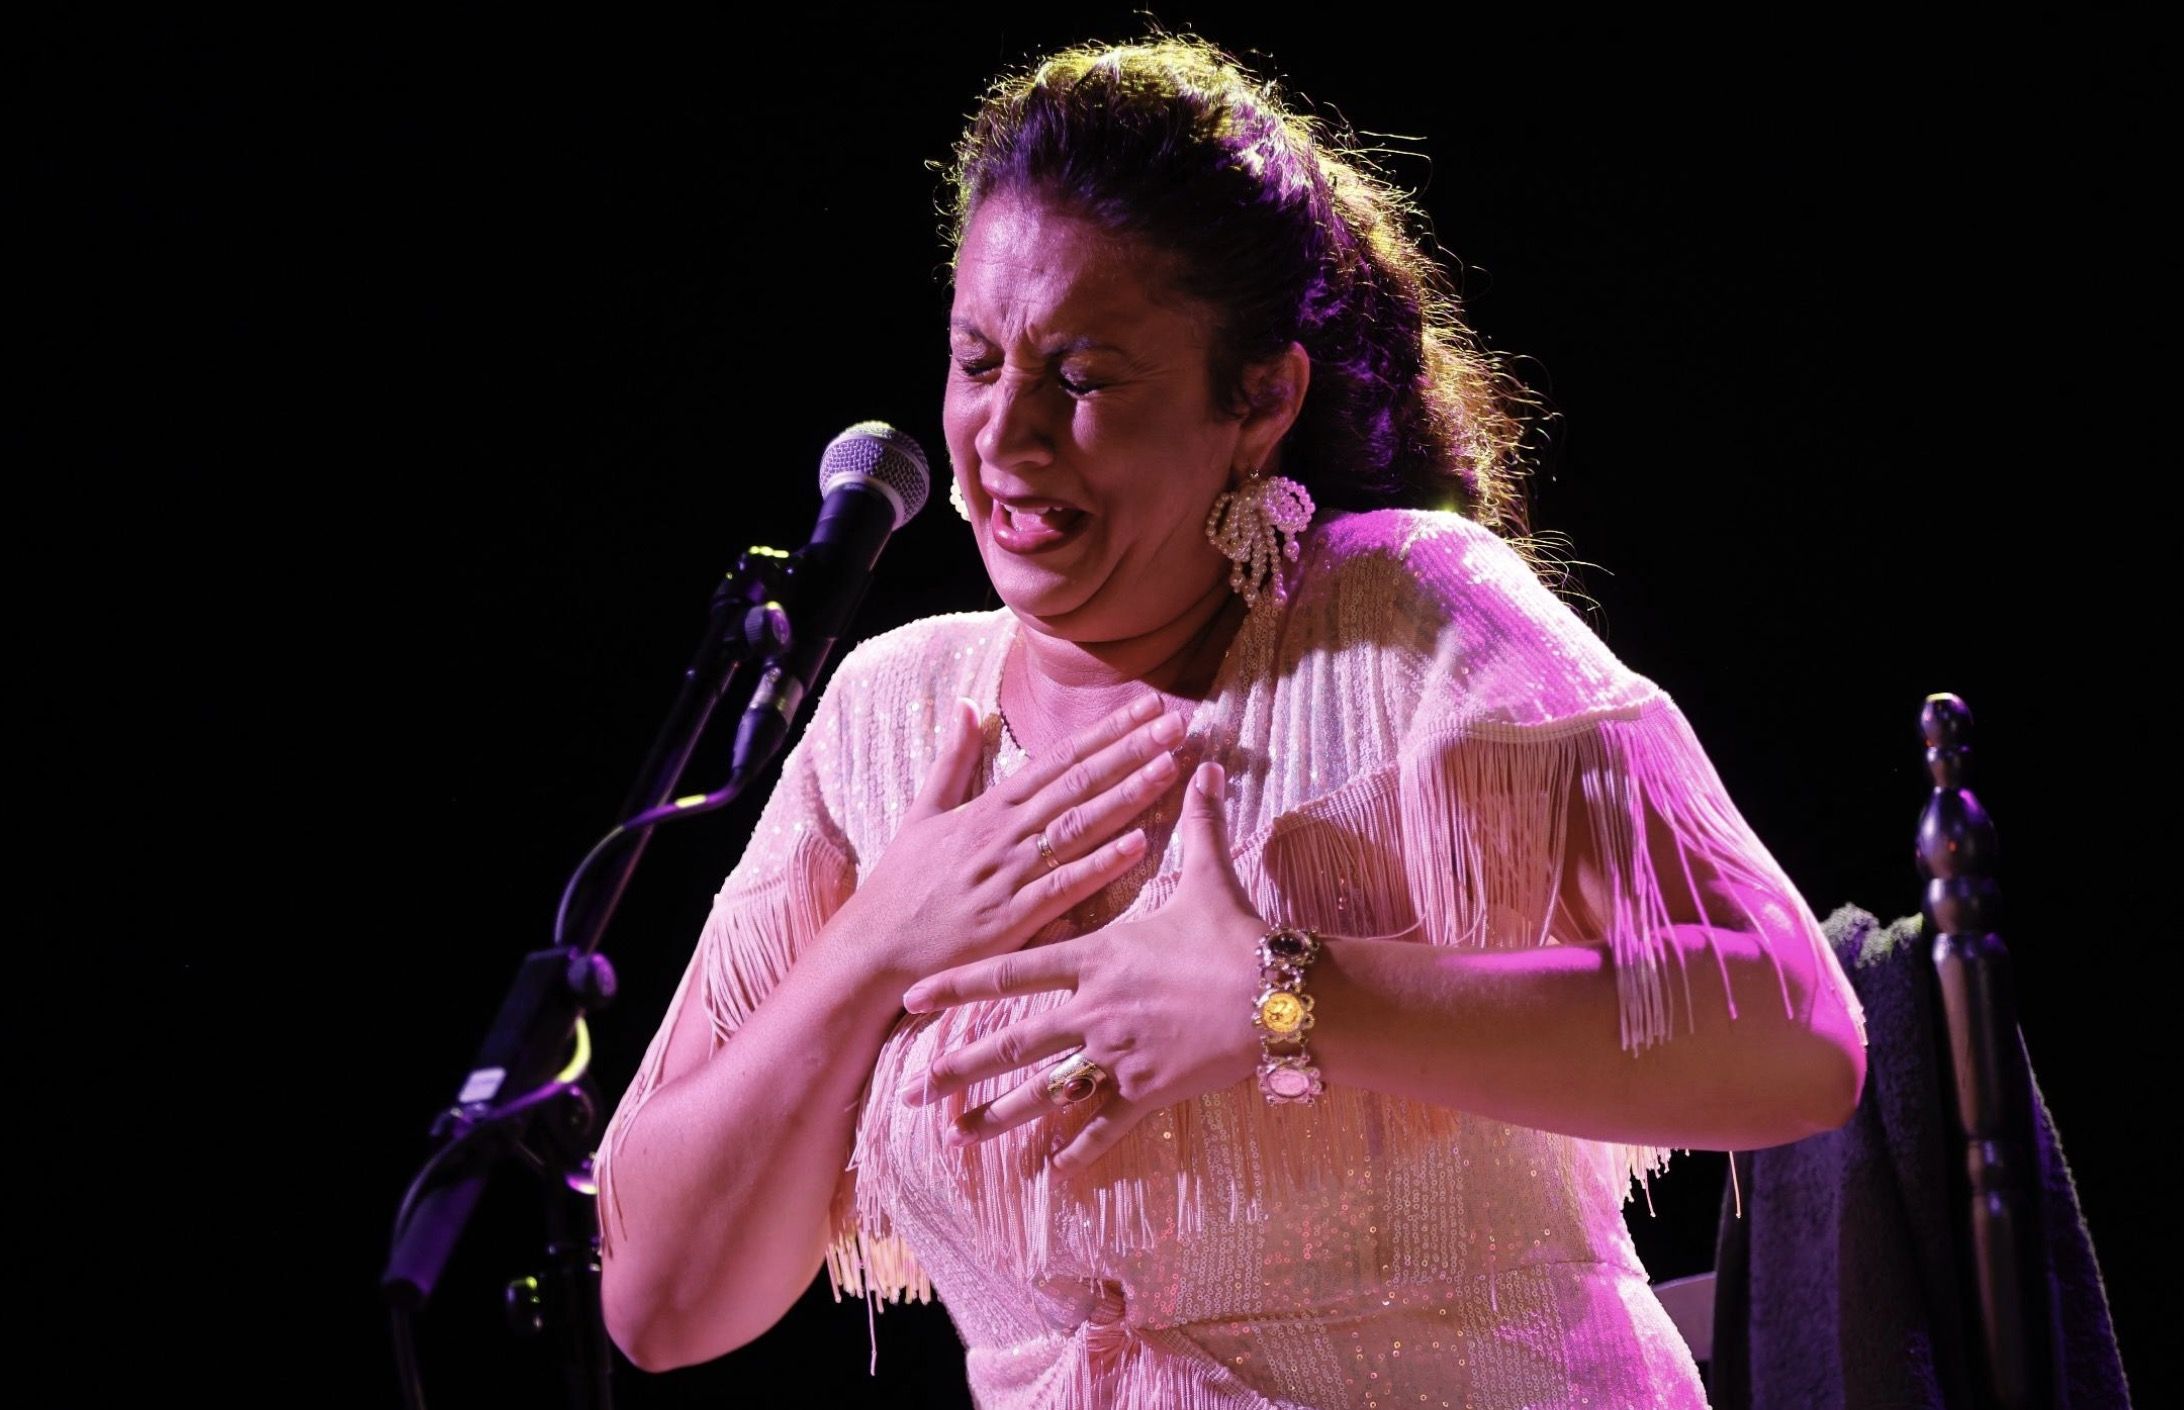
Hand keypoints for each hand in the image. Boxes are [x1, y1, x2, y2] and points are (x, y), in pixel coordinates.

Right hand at [827, 694, 1188, 993]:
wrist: (874, 951)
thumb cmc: (901, 886)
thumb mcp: (923, 814)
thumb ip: (952, 760)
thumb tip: (964, 704)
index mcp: (989, 808)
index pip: (1059, 759)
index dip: (1106, 731)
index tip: (1146, 706)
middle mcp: (1003, 834)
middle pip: (1077, 783)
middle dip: (1129, 751)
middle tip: (1177, 723)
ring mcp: (1009, 875)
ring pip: (1078, 827)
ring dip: (1126, 795)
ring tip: (1169, 766)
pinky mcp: (1011, 919)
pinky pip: (1064, 887)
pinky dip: (1100, 866)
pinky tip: (1137, 845)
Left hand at [899, 761, 1266, 1172]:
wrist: (1278, 998)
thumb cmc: (1237, 936)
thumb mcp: (1211, 877)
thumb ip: (1199, 824)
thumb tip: (1209, 766)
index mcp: (1096, 959)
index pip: (1011, 973)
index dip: (958, 985)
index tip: (914, 998)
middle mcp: (1094, 1011)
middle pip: (1012, 1043)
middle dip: (959, 1067)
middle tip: (914, 1088)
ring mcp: (1119, 1056)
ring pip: (1047, 1093)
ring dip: (1000, 1116)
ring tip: (959, 1135)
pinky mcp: (1151, 1090)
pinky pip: (1106, 1125)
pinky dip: (1080, 1147)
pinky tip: (1054, 1167)